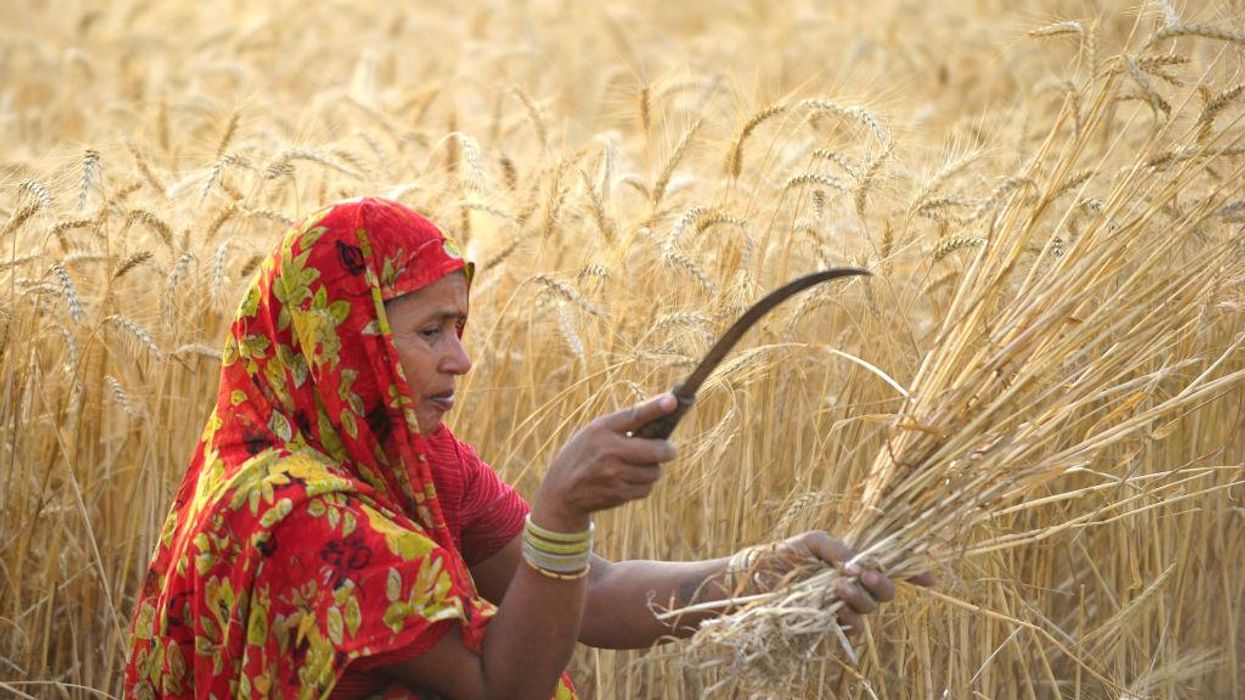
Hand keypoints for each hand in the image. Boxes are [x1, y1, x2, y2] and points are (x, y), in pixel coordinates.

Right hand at [533, 393, 678, 531]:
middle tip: (667, 450)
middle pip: (657, 450)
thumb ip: (624, 426)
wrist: (561, 491)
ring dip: (652, 469)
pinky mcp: (618, 494)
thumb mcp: (595, 432)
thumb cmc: (584, 455)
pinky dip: (643, 485)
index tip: (673, 401)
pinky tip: (628, 480)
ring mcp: (614, 474)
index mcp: (602, 429)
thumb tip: (662, 418)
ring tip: (637, 466)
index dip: (656, 408)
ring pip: (654, 472)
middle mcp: (608, 450)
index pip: (634, 415)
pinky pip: (646, 489)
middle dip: (667, 450)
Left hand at [757, 531, 934, 639]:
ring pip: (870, 609)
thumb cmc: (781, 556)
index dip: (912, 573)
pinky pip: (852, 628)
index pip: (887, 568)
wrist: (753, 579)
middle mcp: (852, 585)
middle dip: (881, 583)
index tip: (929, 579)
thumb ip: (838, 547)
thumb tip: (859, 562)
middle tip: (862, 574)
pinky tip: (836, 607)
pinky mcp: (829, 625)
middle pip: (885, 591)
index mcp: (851, 562)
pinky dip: (849, 618)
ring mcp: (841, 606)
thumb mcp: (812, 541)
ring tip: (839, 587)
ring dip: (860, 598)